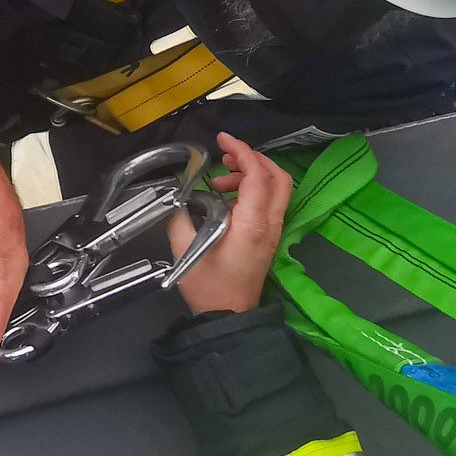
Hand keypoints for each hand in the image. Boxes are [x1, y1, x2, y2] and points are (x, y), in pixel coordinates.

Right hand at [166, 133, 291, 316]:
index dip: (242, 152)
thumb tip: (177, 195)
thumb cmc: (208, 285)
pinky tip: (226, 198)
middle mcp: (269, 224)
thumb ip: (179, 216)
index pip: (257, 176)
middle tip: (226, 155)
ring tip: (219, 182)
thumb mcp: (185, 249)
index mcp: (252, 224)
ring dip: (251, 174)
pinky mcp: (269, 237)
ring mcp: (273, 231)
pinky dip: (252, 190)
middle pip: (277, 177)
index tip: (222, 139)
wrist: (228, 316)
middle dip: (253, 158)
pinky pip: (269, 202)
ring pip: (276, 189)